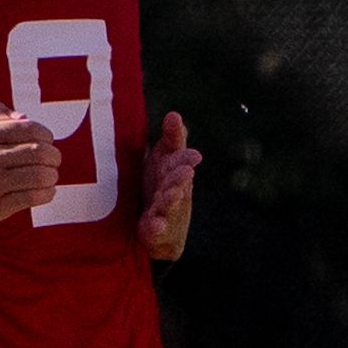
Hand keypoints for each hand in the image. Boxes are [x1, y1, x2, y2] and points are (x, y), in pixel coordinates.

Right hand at [0, 101, 60, 230]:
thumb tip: (26, 118)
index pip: (29, 129)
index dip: (46, 135)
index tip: (48, 141)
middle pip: (38, 152)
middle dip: (53, 156)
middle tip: (54, 160)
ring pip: (39, 176)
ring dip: (52, 175)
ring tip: (50, 175)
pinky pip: (32, 197)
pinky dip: (47, 193)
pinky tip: (46, 191)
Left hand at [139, 111, 200, 259]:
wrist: (162, 229)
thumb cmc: (160, 185)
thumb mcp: (165, 160)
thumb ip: (172, 139)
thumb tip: (175, 115)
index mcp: (172, 169)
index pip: (179, 157)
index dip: (184, 152)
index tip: (192, 151)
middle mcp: (173, 189)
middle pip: (177, 181)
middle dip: (181, 176)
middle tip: (186, 170)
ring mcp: (166, 211)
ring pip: (170, 204)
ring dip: (172, 198)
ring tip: (174, 193)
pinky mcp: (157, 232)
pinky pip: (157, 230)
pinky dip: (157, 227)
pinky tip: (156, 224)